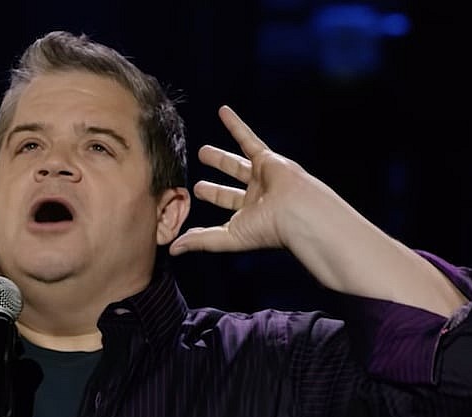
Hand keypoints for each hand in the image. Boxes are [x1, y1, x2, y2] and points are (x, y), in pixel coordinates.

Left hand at [168, 106, 325, 257]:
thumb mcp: (228, 237)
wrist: (297, 211)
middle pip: (230, 191)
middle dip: (214, 189)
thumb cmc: (267, 229)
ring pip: (237, 165)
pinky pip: (249, 139)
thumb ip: (201, 240)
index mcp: (249, 219)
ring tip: (202, 152)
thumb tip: (173, 249)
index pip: (224, 217)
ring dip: (220, 159)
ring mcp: (263, 178)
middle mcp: (256, 199)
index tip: (193, 212)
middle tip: (196, 185)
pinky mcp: (268, 159)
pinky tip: (223, 111)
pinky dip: (236, 125)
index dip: (208, 217)